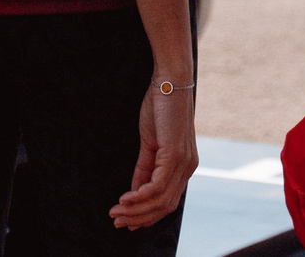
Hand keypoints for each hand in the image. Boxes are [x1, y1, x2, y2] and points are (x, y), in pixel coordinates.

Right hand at [112, 76, 197, 229]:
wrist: (170, 81)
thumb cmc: (160, 108)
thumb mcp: (150, 143)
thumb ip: (145, 168)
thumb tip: (134, 192)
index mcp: (185, 166)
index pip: (168, 201)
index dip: (148, 215)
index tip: (128, 222)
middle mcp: (188, 168)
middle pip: (166, 207)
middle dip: (140, 218)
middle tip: (117, 222)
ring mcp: (184, 163)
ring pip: (161, 200)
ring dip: (136, 210)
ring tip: (116, 212)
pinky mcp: (175, 155)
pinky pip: (158, 186)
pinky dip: (140, 195)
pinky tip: (124, 198)